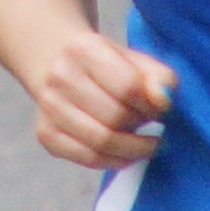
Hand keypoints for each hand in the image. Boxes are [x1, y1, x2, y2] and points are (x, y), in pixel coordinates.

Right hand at [19, 26, 176, 172]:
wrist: (57, 62)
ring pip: (100, 142)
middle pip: (114, 118)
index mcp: (84, 49)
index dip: (151, 105)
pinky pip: (86, 159)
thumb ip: (160, 78)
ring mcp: (49, 107)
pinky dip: (114, 161)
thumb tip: (164, 104)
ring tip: (145, 144)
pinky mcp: (45, 133)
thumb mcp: (136, 60)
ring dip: (132, 150)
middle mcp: (60, 76)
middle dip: (141, 128)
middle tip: (151, 127)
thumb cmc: (106, 64)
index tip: (159, 110)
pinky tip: (126, 154)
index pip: (128, 87)